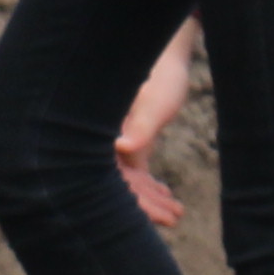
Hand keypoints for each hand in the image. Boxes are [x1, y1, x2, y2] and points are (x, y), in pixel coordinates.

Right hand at [112, 20, 198, 231]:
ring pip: (125, 180)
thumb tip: (121, 147)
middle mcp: (97, 139)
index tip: (161, 217)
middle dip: (145, 204)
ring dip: (150, 197)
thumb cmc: (161, 76)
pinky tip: (167, 196)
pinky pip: (131, 170)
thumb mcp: (155, 100)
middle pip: (116, 183)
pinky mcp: (124, 140)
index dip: (135, 201)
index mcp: (96, 129)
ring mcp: (109, 141)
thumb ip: (140, 125)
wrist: (165, 57)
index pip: (110, 175)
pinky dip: (148, 184)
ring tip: (177, 212)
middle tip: (175, 217)